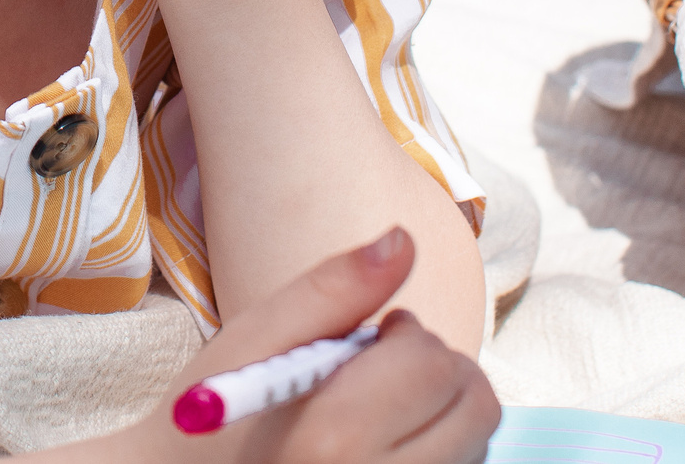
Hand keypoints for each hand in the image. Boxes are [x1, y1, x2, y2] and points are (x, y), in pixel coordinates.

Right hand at [152, 229, 496, 463]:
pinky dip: (440, 449)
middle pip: (475, 409)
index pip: (431, 364)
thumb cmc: (208, 421)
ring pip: (476, 445)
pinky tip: (387, 442)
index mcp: (333, 442)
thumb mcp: (253, 341)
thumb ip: (331, 289)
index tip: (370, 337)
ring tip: (378, 409)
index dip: (404, 334)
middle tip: (380, 371)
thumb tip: (403, 240)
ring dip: (443, 412)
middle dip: (436, 371)